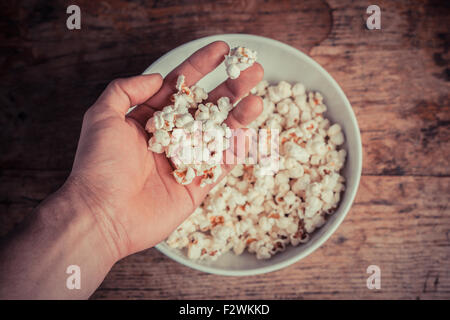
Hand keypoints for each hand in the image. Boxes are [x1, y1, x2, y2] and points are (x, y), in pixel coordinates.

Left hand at [69, 41, 263, 259]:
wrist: (103, 215)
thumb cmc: (99, 165)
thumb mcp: (103, 116)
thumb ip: (126, 90)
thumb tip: (158, 78)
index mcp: (149, 119)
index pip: (180, 86)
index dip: (201, 66)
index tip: (223, 49)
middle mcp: (170, 137)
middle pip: (206, 107)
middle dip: (230, 88)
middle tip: (252, 69)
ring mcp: (185, 161)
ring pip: (219, 133)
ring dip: (239, 116)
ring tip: (258, 99)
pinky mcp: (196, 186)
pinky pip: (221, 165)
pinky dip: (236, 150)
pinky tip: (250, 133)